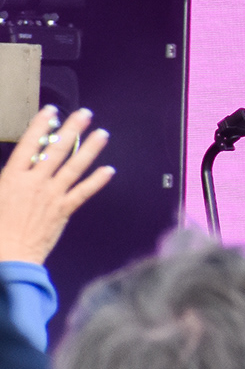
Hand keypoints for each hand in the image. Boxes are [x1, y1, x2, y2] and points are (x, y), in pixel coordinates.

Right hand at [0, 106, 112, 264]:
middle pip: (57, 149)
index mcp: (13, 177)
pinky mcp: (64, 210)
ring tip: (103, 133)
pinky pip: (84, 192)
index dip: (41, 125)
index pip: (30, 144)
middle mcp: (35, 182)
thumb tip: (11, 167)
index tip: (51, 111)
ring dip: (90, 149)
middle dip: (72, 129)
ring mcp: (52, 195)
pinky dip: (97, 180)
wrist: (7, 257)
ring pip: (75, 166)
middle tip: (85, 114)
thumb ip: (4, 177)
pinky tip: (109, 170)